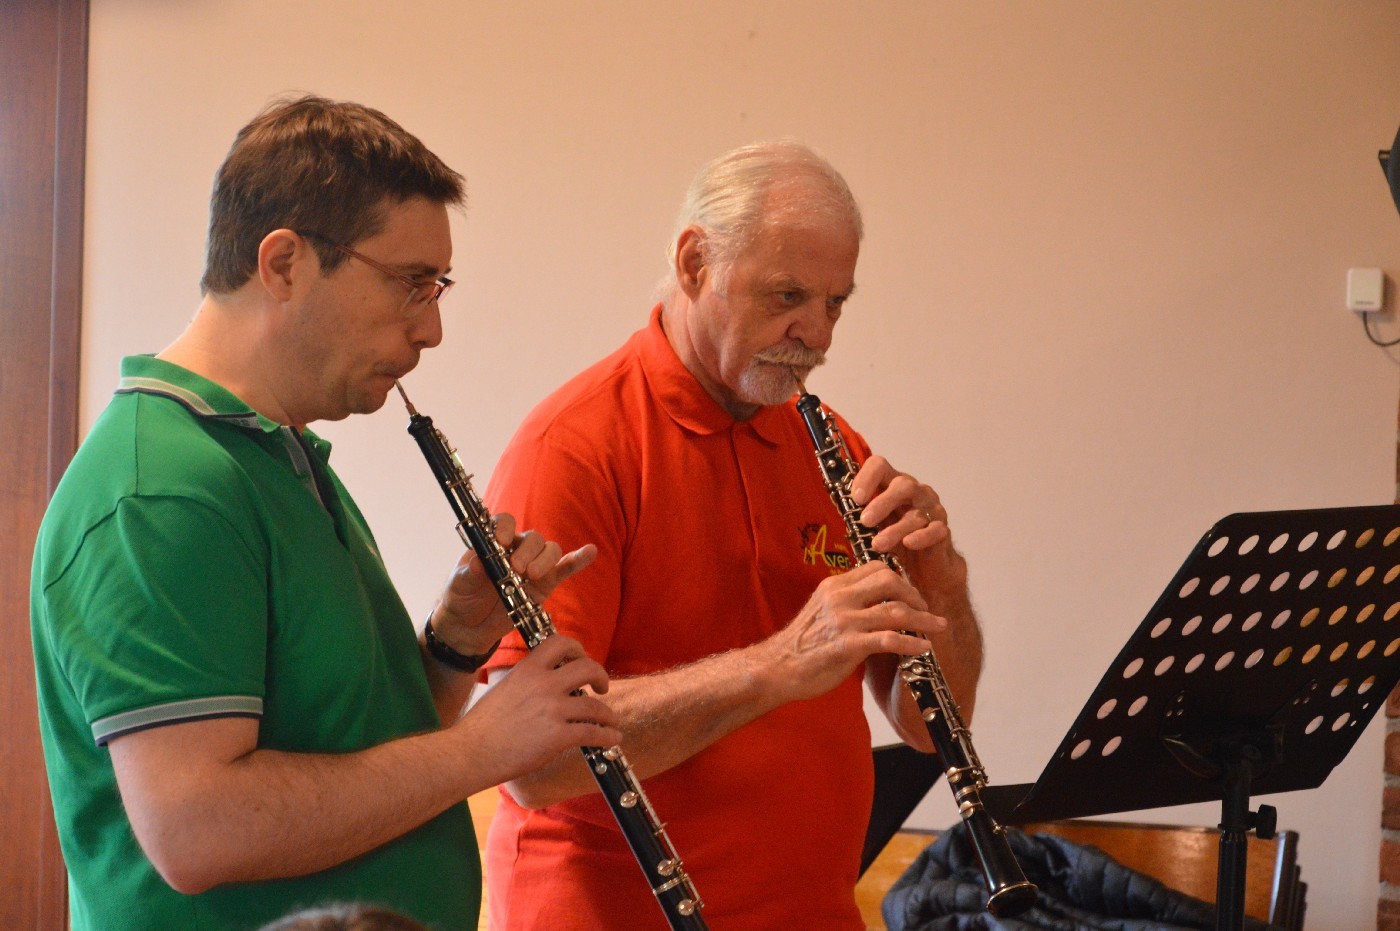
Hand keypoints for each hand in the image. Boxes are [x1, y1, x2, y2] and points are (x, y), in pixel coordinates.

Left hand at [430, 512, 597, 656]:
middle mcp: (517, 549)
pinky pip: (565, 568)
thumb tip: (478, 563)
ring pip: (549, 551)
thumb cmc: (462, 597)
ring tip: (532, 575)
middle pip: (532, 538)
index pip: (504, 523)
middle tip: (516, 568)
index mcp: (494, 542)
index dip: (505, 529)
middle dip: (527, 551)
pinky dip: (578, 560)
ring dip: (544, 560)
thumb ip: (469, 572)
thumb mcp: (459, 583)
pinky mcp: (546, 584)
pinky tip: (590, 552)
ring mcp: (534, 566)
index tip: (500, 542)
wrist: (469, 626)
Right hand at [456, 635, 620, 782]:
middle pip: (588, 668)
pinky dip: (607, 735)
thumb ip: (527, 681)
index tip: (581, 659)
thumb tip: (544, 681)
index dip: (578, 649)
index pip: (561, 643)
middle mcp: (543, 684)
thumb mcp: (503, 687)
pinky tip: (612, 738)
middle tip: (602, 688)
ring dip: (608, 714)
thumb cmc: (482, 726)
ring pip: (596, 706)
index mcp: (528, 669)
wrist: (470, 752)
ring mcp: (552, 710)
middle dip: (601, 677)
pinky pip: (593, 733)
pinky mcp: (558, 736)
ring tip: (609, 720)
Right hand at [760, 561, 944, 703]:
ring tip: (939, 626)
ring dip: (923, 619)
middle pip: (890, 581)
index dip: (900, 577)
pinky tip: (923, 648)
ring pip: (895, 610)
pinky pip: (890, 640)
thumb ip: (847, 603)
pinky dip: (912, 643)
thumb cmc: (802, 645)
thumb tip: (877, 604)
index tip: (912, 593)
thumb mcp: (822, 612)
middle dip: (915, 595)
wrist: (777, 669)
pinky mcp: (848, 645)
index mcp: (834, 586)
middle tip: (927, 609)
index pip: (876, 567)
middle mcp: (840, 597)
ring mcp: (844, 620)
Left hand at [849, 455, 965, 597]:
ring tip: (878, 544)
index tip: (855, 498)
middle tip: (865, 522)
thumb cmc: (895, 539)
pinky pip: (935, 529)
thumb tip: (835, 503)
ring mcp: (931, 509)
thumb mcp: (874, 523)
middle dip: (882, 503)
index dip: (867, 477)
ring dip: (895, 529)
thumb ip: (859, 511)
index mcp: (893, 484)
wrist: (924, 566)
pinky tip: (909, 543)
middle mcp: (915, 492)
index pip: (880, 466)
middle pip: (903, 485)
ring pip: (916, 512)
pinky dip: (921, 536)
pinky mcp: (942, 530)